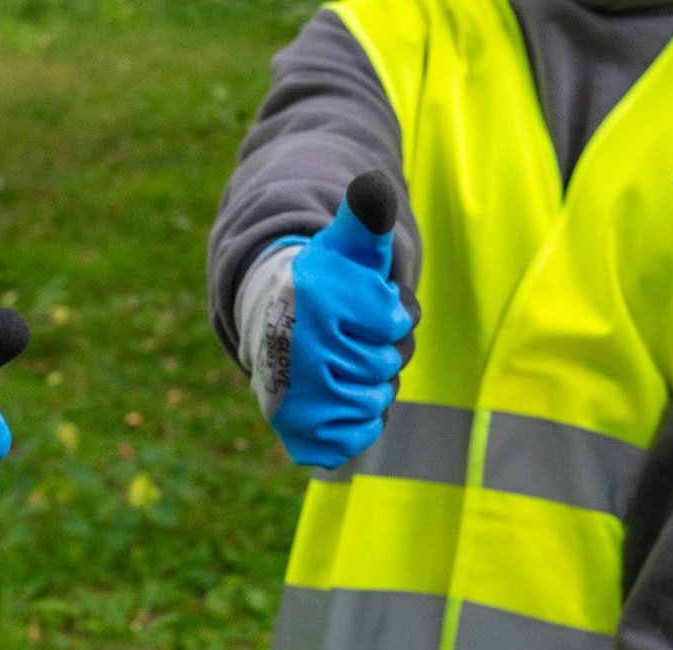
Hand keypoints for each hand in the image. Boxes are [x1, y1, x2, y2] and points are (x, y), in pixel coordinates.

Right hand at [236, 171, 417, 468]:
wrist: (275, 325)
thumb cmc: (326, 282)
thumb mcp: (348, 246)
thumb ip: (367, 218)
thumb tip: (373, 187)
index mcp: (316, 298)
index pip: (397, 322)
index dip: (389, 317)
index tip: (360, 307)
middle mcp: (298, 346)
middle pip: (384, 365)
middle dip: (379, 353)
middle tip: (348, 339)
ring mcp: (292, 392)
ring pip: (372, 402)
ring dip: (369, 388)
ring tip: (341, 367)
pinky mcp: (292, 430)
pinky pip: (353, 439)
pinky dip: (356, 425)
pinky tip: (336, 401)